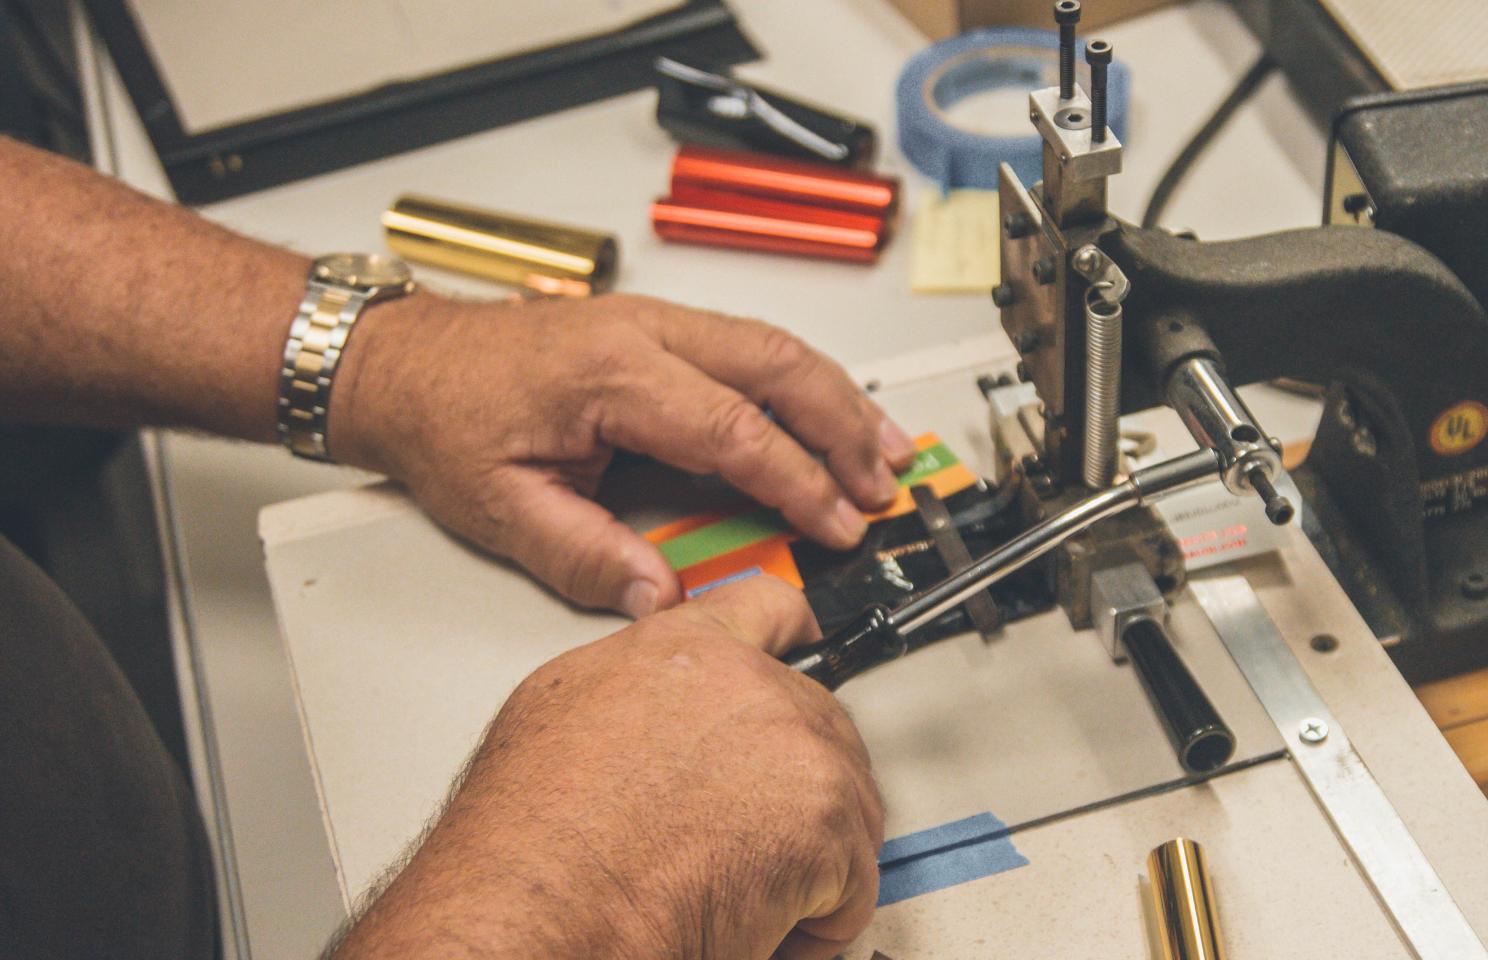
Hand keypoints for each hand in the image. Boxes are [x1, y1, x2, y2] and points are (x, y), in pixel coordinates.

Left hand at [328, 292, 916, 616]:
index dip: (798, 481)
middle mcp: (644, 332)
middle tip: (883, 486)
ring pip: (775, 347)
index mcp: (611, 373)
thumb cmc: (446, 421)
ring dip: (839, 397)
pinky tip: (831, 413)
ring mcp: (656, 321)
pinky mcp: (659, 327)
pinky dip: (804, 382)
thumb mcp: (501, 507)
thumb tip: (662, 598)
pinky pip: (752, 346)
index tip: (838, 524)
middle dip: (844, 428)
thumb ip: (586, 555)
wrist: (404, 363)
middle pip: (778, 367)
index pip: (733, 429)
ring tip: (886, 449)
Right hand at [330, 576, 884, 958]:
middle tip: (753, 842)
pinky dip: (818, 922)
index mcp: (680, 650)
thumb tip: (659, 711)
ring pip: (847, 802)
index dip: (798, 642)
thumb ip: (637, 693)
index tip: (813, 656)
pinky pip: (854, 880)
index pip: (768, 610)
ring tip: (738, 892)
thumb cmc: (528, 844)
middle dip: (801, 787)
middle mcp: (745, 680)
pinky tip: (759, 926)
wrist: (538, 906)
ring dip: (808, 857)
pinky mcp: (823, 811)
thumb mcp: (558, 715)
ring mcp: (793, 741)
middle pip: (822, 721)